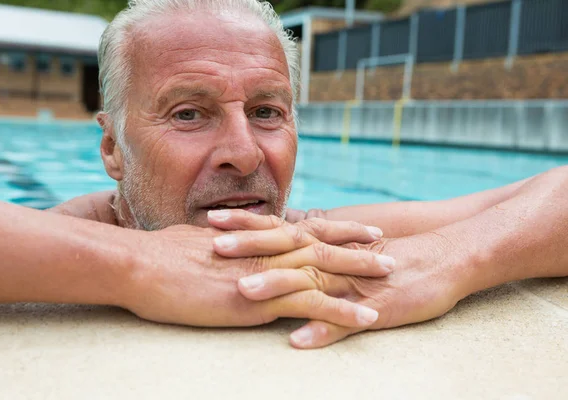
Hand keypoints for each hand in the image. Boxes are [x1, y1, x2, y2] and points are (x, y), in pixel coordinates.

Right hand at [117, 213, 391, 330]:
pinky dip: (343, 311)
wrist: (140, 265)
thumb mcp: (194, 245)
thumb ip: (216, 246)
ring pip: (325, 270)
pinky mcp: (262, 300)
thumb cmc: (157, 256)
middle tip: (385, 245)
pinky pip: (313, 306)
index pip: (299, 229)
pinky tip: (368, 318)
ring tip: (391, 275)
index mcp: (251, 239)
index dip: (328, 228)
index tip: (351, 228)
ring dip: (360, 272)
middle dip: (354, 244)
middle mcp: (266, 250)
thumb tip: (218, 245)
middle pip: (320, 244)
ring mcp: (267, 273)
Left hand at [220, 216, 466, 347]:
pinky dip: (322, 329)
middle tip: (214, 245)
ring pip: (310, 283)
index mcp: (326, 244)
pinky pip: (345, 323)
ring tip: (245, 292)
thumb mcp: (349, 244)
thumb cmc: (395, 253)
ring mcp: (353, 285)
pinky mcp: (376, 309)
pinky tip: (299, 340)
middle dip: (249, 247)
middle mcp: (334, 259)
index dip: (246, 223)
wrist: (446, 257)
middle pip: (286, 250)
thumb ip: (315, 241)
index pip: (279, 228)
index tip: (212, 220)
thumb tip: (282, 230)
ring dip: (278, 287)